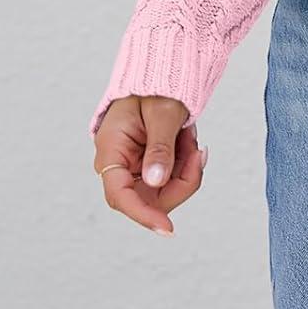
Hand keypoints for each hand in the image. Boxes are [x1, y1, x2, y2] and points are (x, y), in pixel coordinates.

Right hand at [91, 94, 204, 235]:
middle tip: (196, 147)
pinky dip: (185, 163)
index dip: (143, 215)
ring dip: (185, 167)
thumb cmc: (155, 89)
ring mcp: (133, 170)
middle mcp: (118, 166)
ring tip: (188, 135)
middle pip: (149, 199)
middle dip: (180, 178)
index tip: (168, 229)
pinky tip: (187, 139)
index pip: (120, 195)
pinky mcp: (147, 169)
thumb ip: (159, 147)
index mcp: (111, 150)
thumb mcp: (162, 113)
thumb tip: (156, 181)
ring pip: (164, 191)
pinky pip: (171, 180)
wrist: (159, 79)